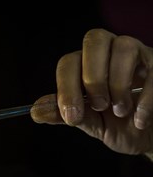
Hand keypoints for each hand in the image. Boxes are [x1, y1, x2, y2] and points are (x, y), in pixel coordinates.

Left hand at [31, 28, 152, 156]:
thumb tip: (35, 111)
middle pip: (94, 39)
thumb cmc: (117, 125)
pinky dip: (145, 99)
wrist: (149, 137)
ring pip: (124, 46)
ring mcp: (139, 53)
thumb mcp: (88, 122)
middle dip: (92, 76)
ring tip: (120, 111)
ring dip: (119, 84)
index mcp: (86, 64)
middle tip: (98, 105)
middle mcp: (110, 51)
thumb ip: (64, 115)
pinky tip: (140, 120)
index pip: (69, 62)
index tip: (72, 117)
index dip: (66, 88)